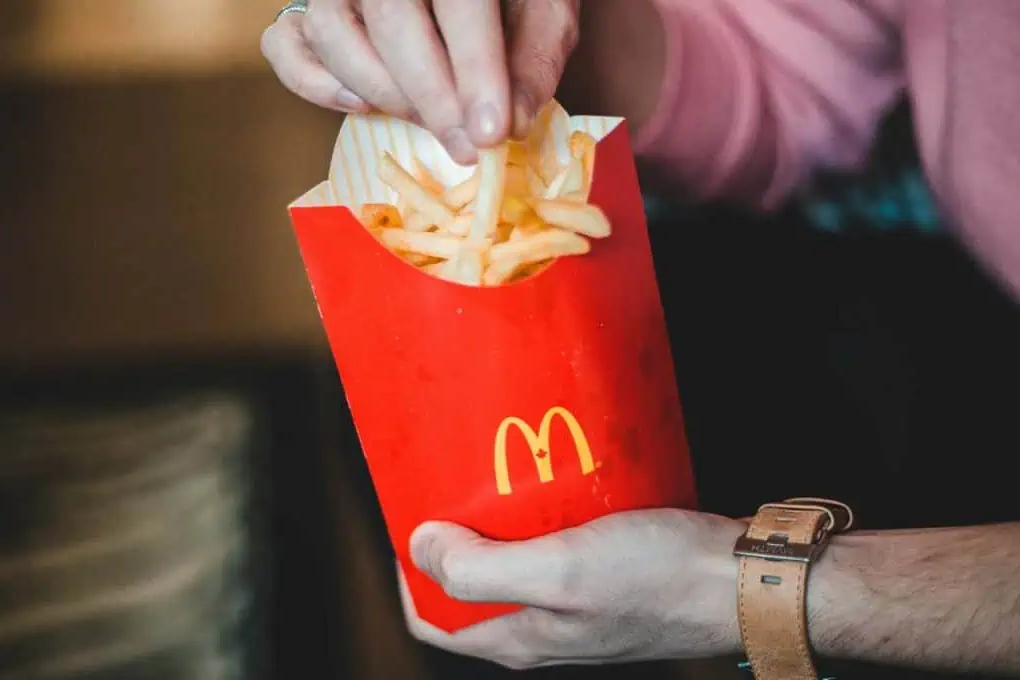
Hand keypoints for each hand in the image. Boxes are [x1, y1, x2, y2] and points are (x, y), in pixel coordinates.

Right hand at [260, 0, 579, 162]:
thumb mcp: (543, 9)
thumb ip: (535, 58)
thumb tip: (511, 121)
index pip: (459, 2)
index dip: (474, 71)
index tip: (491, 133)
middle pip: (391, 20)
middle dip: (432, 99)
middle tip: (467, 149)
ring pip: (333, 31)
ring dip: (383, 93)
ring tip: (428, 123)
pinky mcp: (307, 11)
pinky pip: (284, 44)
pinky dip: (313, 83)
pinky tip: (361, 106)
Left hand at [401, 509, 746, 668]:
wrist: (744, 581)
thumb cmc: (660, 580)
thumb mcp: (562, 571)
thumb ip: (483, 569)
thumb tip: (421, 547)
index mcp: (521, 638)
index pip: (433, 620)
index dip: (409, 574)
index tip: (409, 517)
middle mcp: (542, 629)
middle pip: (471, 589)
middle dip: (452, 541)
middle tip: (452, 484)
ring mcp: (575, 605)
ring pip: (513, 565)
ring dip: (497, 525)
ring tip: (497, 475)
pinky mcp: (606, 578)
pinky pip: (554, 549)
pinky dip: (542, 518)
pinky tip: (552, 483)